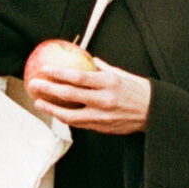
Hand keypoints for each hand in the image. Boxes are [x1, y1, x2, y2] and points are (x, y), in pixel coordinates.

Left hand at [26, 59, 152, 135]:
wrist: (155, 113)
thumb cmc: (138, 90)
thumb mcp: (122, 74)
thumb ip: (103, 68)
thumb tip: (89, 59)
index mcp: (109, 82)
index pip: (78, 77)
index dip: (59, 73)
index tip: (45, 69)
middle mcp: (104, 100)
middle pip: (70, 95)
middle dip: (48, 89)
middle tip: (34, 84)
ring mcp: (102, 116)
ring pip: (70, 115)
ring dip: (51, 109)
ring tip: (39, 103)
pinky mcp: (102, 128)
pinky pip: (79, 123)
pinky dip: (66, 117)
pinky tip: (56, 112)